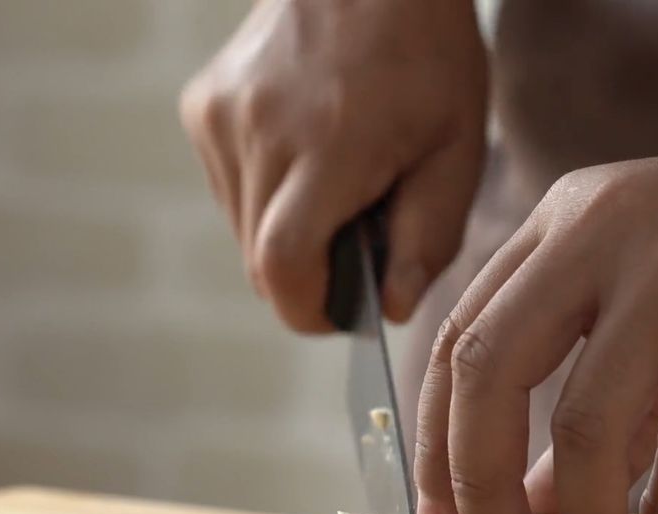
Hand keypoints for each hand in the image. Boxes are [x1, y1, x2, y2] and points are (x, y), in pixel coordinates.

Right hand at [179, 0, 487, 330]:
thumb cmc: (426, 53)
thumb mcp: (457, 147)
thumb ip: (428, 237)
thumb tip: (393, 309)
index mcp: (330, 144)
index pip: (282, 267)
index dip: (308, 310)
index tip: (339, 315)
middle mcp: (259, 129)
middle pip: (260, 261)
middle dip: (306, 276)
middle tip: (354, 244)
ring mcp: (220, 115)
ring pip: (240, 230)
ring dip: (284, 236)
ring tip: (332, 189)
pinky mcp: (201, 106)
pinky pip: (227, 190)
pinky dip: (264, 198)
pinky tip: (303, 157)